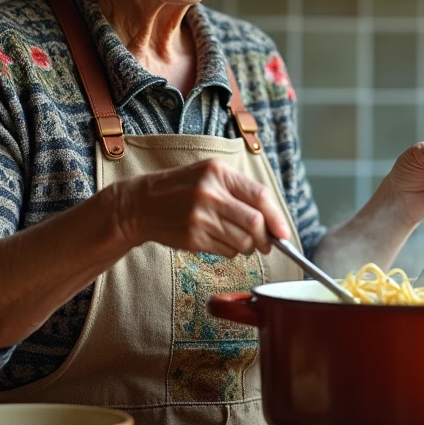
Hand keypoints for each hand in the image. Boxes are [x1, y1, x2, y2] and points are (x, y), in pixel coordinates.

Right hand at [104, 159, 288, 257]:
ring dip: (248, 247)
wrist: (140, 204)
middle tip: (265, 244)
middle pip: (255, 223)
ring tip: (241, 242)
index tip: (283, 233)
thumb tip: (272, 221)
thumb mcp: (208, 175)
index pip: (260, 197)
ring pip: (242, 241)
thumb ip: (240, 192)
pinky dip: (230, 251)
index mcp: (218, 172)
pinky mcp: (192, 237)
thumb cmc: (180, 189)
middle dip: (265, 238)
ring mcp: (200, 216)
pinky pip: (225, 251)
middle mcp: (209, 193)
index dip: (277, 218)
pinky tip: (221, 242)